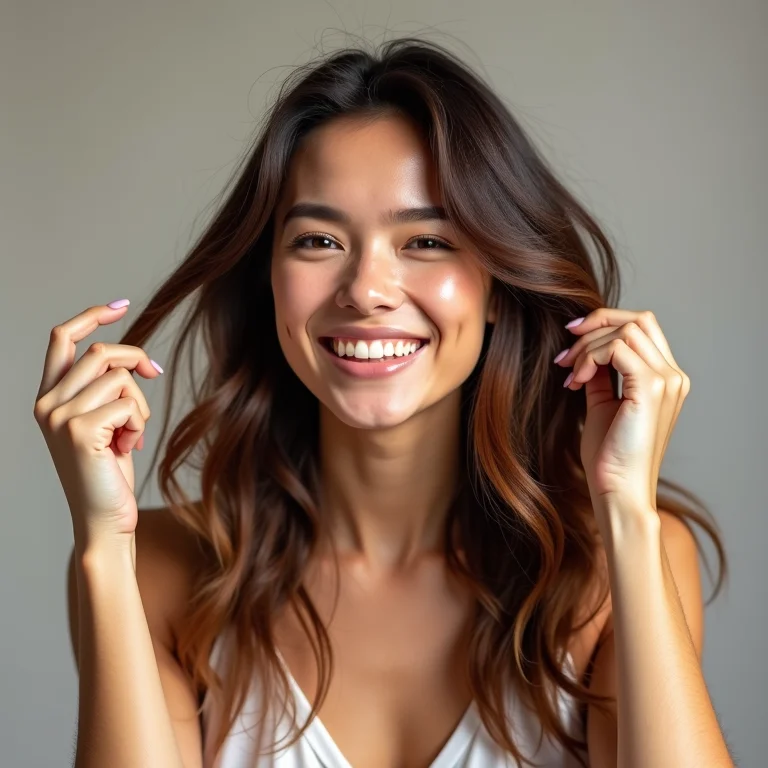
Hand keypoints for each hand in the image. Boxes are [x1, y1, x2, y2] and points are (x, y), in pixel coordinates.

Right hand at [32, 302, 161, 547]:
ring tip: (130, 434)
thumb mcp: (105, 422)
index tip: (122, 305)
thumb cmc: (109, 472)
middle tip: (154, 375)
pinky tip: (127, 448)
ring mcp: (59, 416)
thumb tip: (136, 359)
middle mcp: (47, 402)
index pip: (62, 338)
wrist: (104, 519)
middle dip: (136, 360)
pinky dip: (139, 424)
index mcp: (49, 396)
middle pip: (101, 351)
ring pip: (119, 377)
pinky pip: (128, 404)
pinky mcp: (80, 430)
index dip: (91, 315)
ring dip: (138, 403)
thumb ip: (106, 389)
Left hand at [553, 309, 689, 520]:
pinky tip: (577, 380)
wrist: (618, 488)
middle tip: (565, 349)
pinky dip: (591, 357)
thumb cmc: (610, 454)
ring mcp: (667, 380)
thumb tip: (586, 350)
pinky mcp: (652, 387)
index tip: (571, 340)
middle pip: (639, 319)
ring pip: (626, 330)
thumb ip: (601, 375)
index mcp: (667, 379)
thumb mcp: (603, 403)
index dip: (605, 324)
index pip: (642, 327)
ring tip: (570, 374)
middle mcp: (673, 376)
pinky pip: (617, 348)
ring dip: (588, 346)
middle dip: (596, 325)